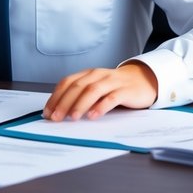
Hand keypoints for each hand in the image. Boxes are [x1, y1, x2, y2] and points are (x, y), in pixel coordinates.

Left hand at [43, 61, 158, 121]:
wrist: (144, 80)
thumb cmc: (115, 87)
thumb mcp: (96, 87)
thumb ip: (81, 95)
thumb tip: (58, 112)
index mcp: (88, 74)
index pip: (67, 83)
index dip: (56, 97)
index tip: (48, 112)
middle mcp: (98, 75)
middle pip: (78, 87)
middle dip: (64, 103)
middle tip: (56, 118)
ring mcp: (112, 81)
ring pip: (93, 90)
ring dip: (80, 104)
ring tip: (72, 118)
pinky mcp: (126, 90)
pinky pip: (112, 97)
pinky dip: (101, 106)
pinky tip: (93, 115)